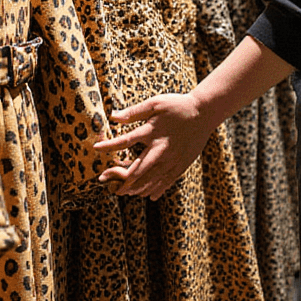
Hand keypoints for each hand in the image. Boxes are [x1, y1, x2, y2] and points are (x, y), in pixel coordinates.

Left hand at [94, 91, 212, 200]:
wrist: (205, 113)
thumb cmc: (178, 105)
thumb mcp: (155, 103)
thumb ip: (134, 112)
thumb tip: (113, 116)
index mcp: (152, 132)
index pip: (125, 141)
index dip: (109, 146)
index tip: (95, 148)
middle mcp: (161, 149)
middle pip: (138, 170)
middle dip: (121, 180)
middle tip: (108, 184)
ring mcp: (172, 159)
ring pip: (152, 180)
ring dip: (136, 188)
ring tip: (125, 192)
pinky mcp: (182, 164)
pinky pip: (167, 182)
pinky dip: (157, 190)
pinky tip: (149, 196)